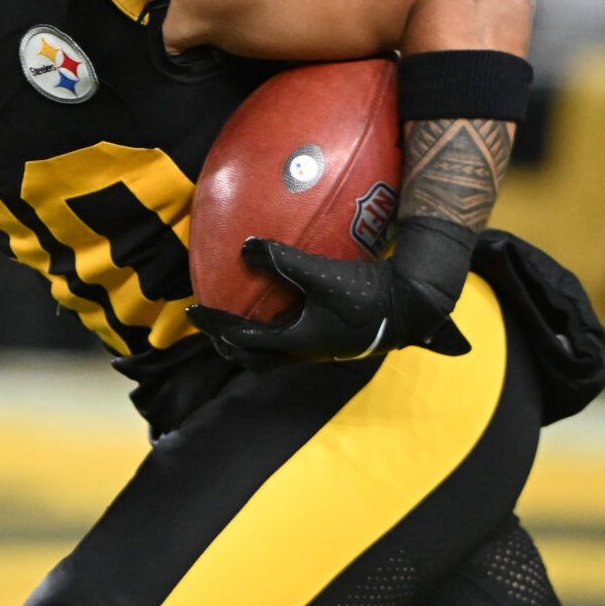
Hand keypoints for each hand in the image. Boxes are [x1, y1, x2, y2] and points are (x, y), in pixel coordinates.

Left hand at [186, 227, 472, 369]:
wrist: (412, 305)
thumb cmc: (367, 294)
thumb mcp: (322, 274)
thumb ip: (283, 260)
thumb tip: (245, 246)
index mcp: (296, 342)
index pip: (242, 338)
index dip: (214, 323)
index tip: (192, 309)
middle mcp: (305, 352)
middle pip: (254, 359)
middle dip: (228, 345)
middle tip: (210, 324)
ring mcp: (320, 349)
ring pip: (274, 355)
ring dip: (251, 343)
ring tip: (239, 323)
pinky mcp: (334, 338)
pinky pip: (293, 341)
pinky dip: (275, 330)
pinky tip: (282, 307)